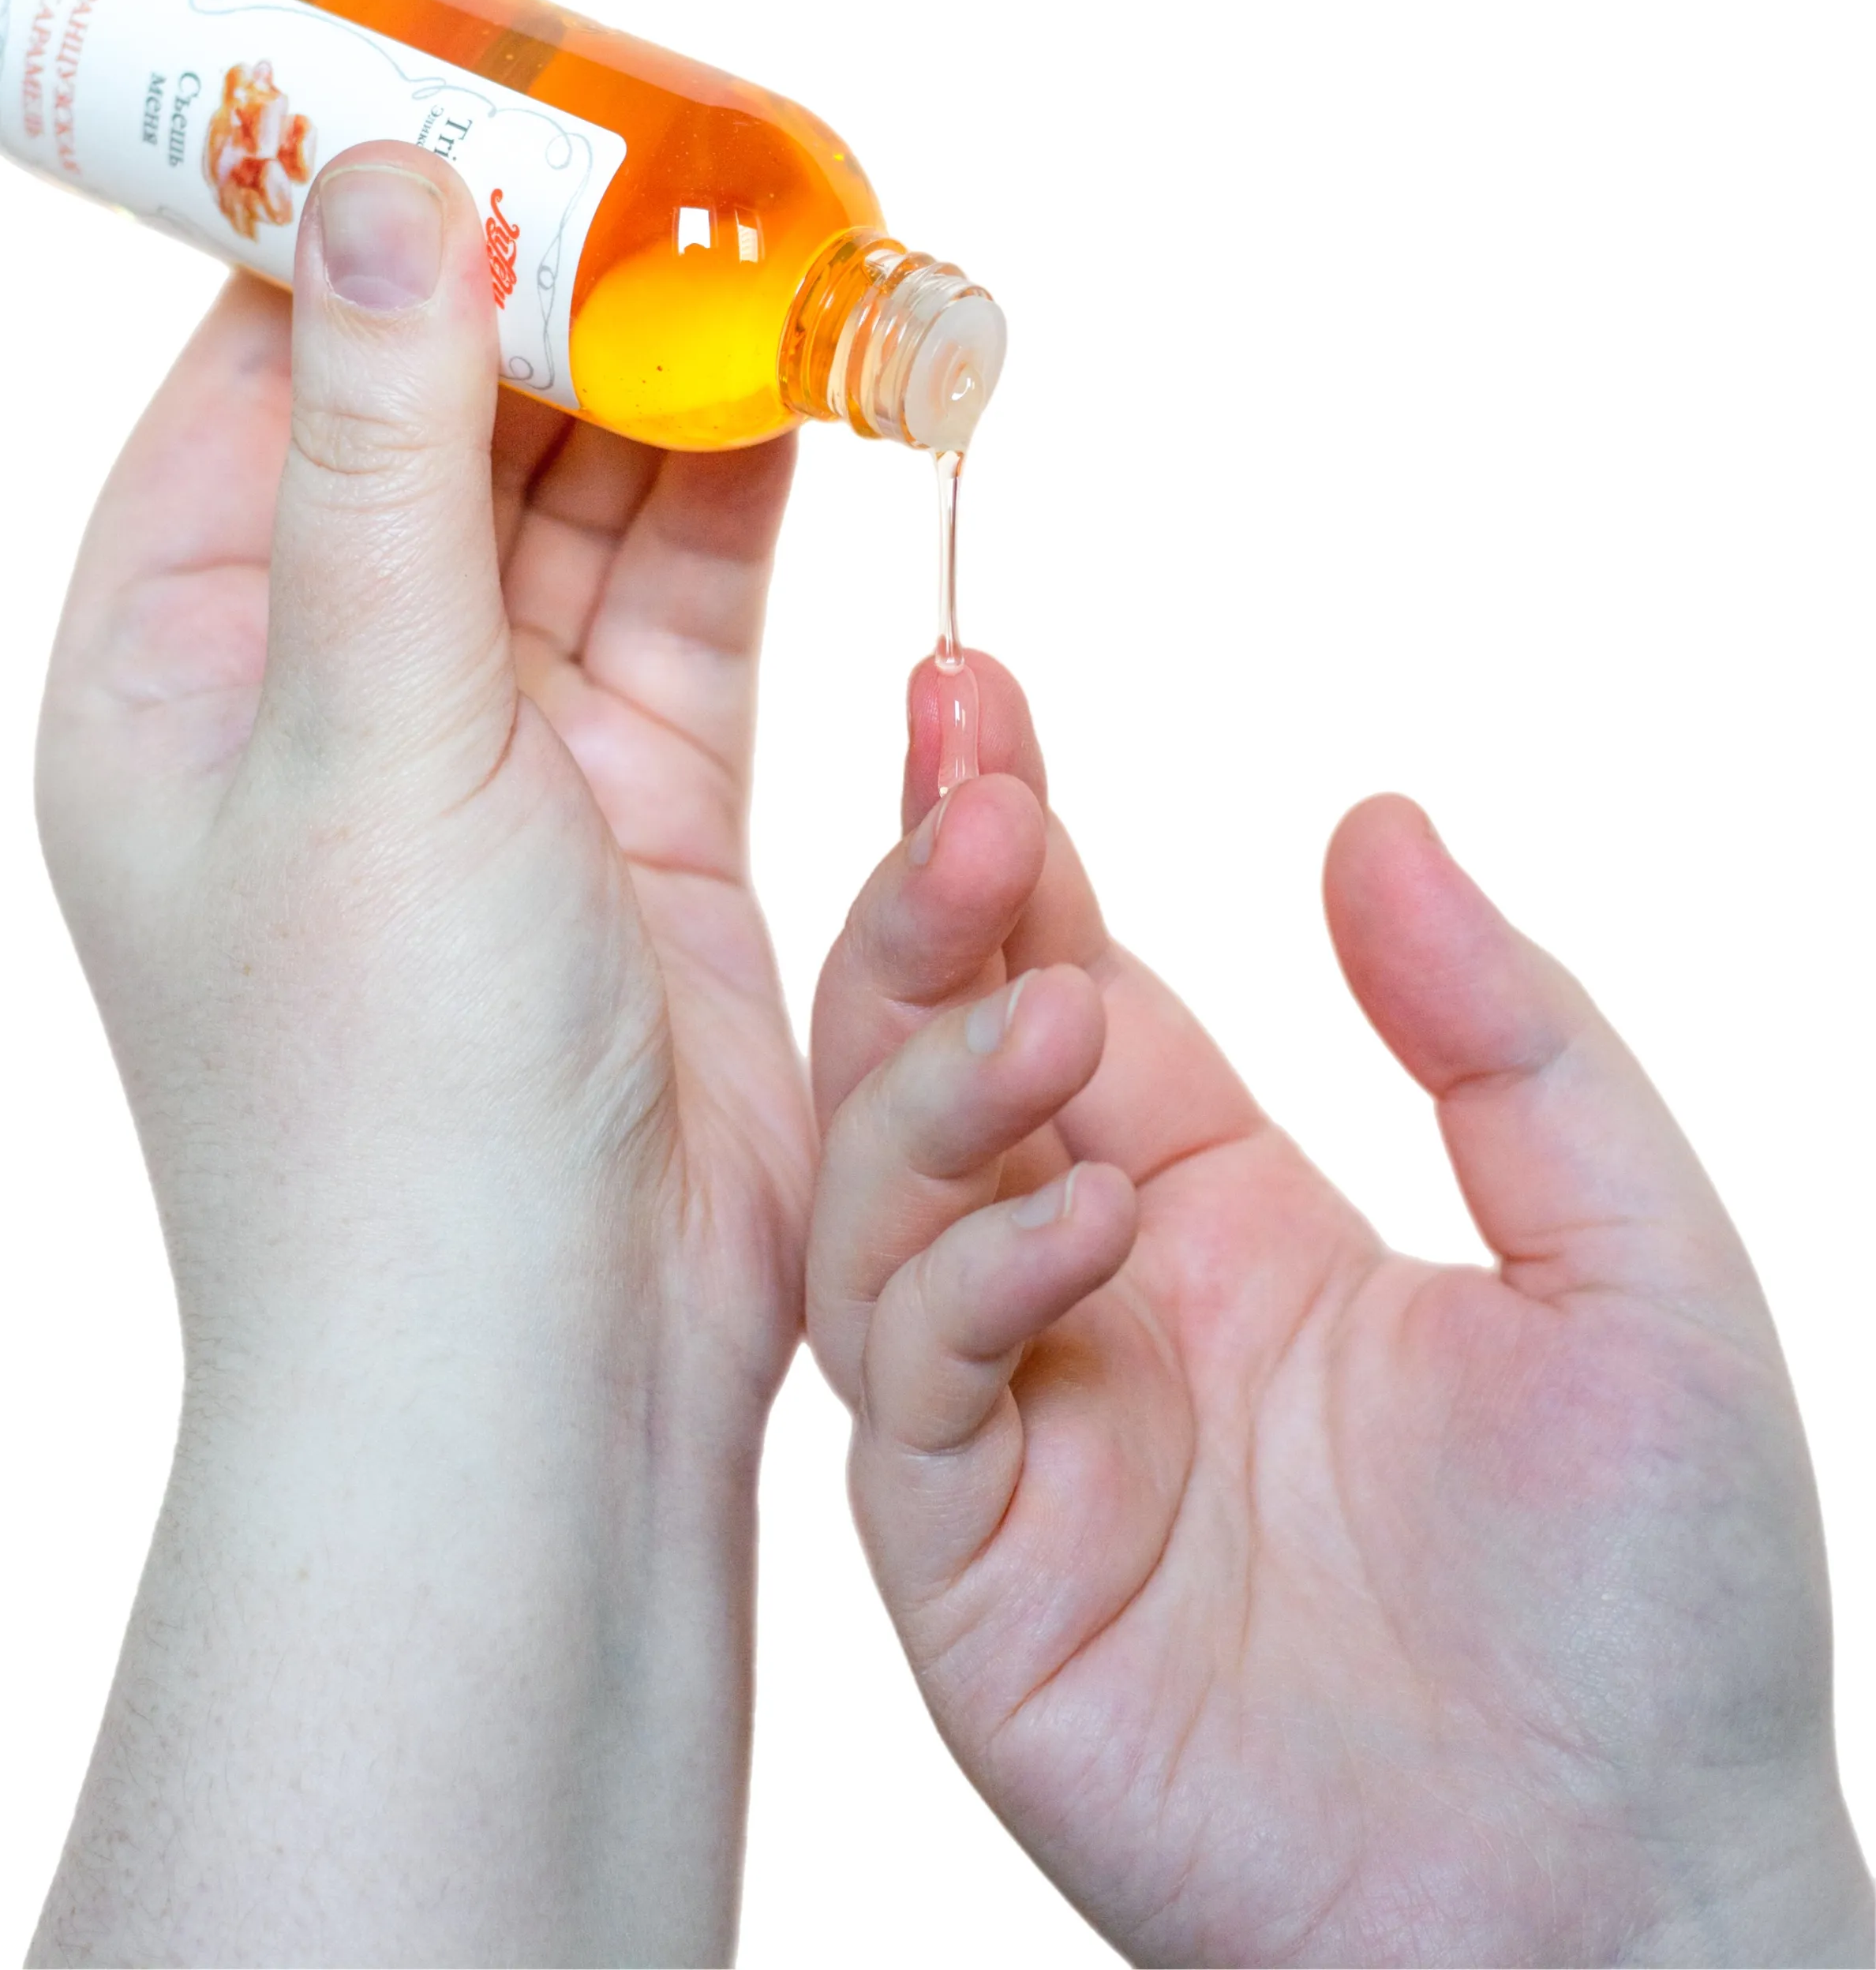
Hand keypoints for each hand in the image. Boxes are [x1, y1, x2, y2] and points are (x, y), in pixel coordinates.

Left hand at [33, 148, 810, 1965]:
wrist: (538, 1383)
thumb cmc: (384, 1093)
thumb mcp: (368, 729)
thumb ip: (391, 453)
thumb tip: (385, 185)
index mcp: (184, 658)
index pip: (271, 365)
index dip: (375, 215)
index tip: (484, 75)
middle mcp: (329, 688)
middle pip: (451, 414)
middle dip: (566, 287)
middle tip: (680, 142)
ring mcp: (493, 749)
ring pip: (589, 503)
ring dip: (676, 383)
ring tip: (777, 238)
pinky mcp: (643, 811)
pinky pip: (694, 607)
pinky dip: (749, 502)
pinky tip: (807, 390)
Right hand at [808, 655, 1871, 1966]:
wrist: (1642, 1898)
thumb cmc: (1661, 1591)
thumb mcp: (1630, 1251)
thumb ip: (1503, 1033)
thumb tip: (1375, 817)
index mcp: (1215, 1205)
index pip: (1059, 974)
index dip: (1006, 832)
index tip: (973, 689)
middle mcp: (1089, 1298)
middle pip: (926, 1060)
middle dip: (927, 915)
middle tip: (973, 790)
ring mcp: (1024, 1440)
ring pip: (876, 1208)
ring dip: (933, 1079)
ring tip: (1051, 1004)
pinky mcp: (986, 1586)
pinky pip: (915, 1400)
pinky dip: (971, 1282)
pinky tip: (1088, 1219)